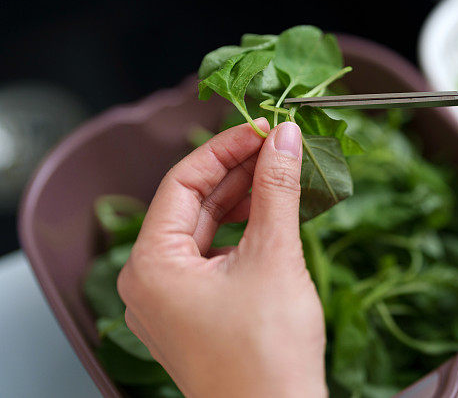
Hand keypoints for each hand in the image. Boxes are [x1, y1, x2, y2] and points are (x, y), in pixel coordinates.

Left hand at [117, 119, 326, 397]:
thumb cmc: (267, 355)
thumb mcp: (274, 256)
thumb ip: (276, 189)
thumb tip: (283, 137)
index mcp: (150, 265)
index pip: (182, 181)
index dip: (225, 148)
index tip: (263, 128)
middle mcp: (150, 281)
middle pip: (193, 204)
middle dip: (239, 172)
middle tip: (280, 145)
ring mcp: (172, 301)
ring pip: (206, 229)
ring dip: (245, 199)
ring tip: (282, 173)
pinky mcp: (196, 313)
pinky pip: (215, 256)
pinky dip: (245, 231)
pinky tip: (274, 213)